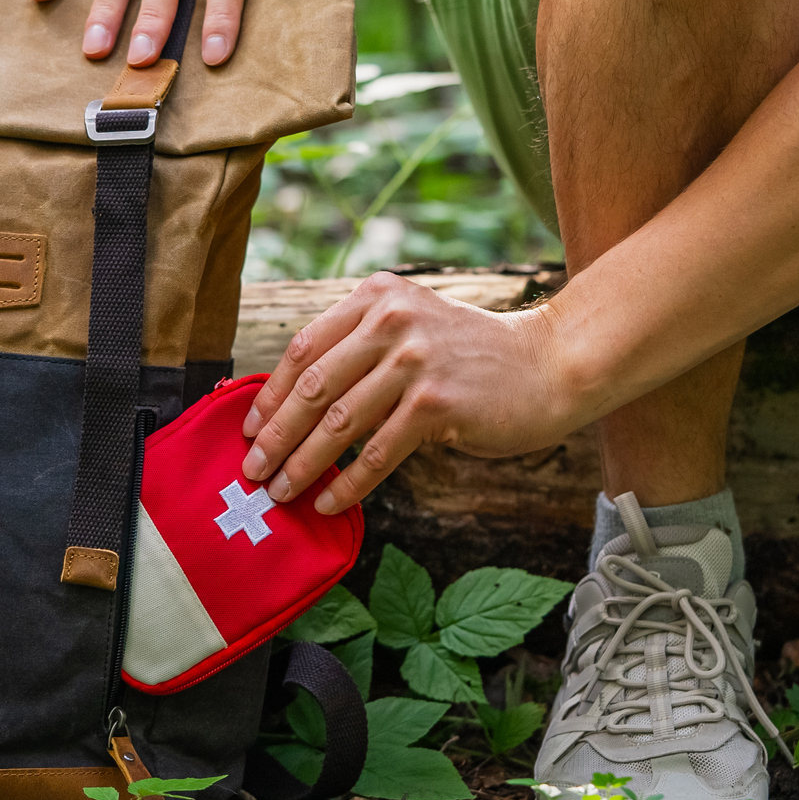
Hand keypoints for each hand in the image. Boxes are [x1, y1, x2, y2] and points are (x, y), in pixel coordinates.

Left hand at [237, 273, 575, 513]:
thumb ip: (360, 347)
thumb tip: (291, 405)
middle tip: (251, 470)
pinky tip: (329, 502)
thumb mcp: (412, 326)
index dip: (270, 394)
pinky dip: (348, 483)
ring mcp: (415, 360)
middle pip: (313, 386)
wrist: (548, 364)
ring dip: (304, 464)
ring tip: (281, 491)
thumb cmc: (471, 356)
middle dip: (276, 435)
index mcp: (376, 297)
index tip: (249, 429)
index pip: (303, 347)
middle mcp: (391, 320)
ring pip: (339, 422)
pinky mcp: (438, 403)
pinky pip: (378, 452)